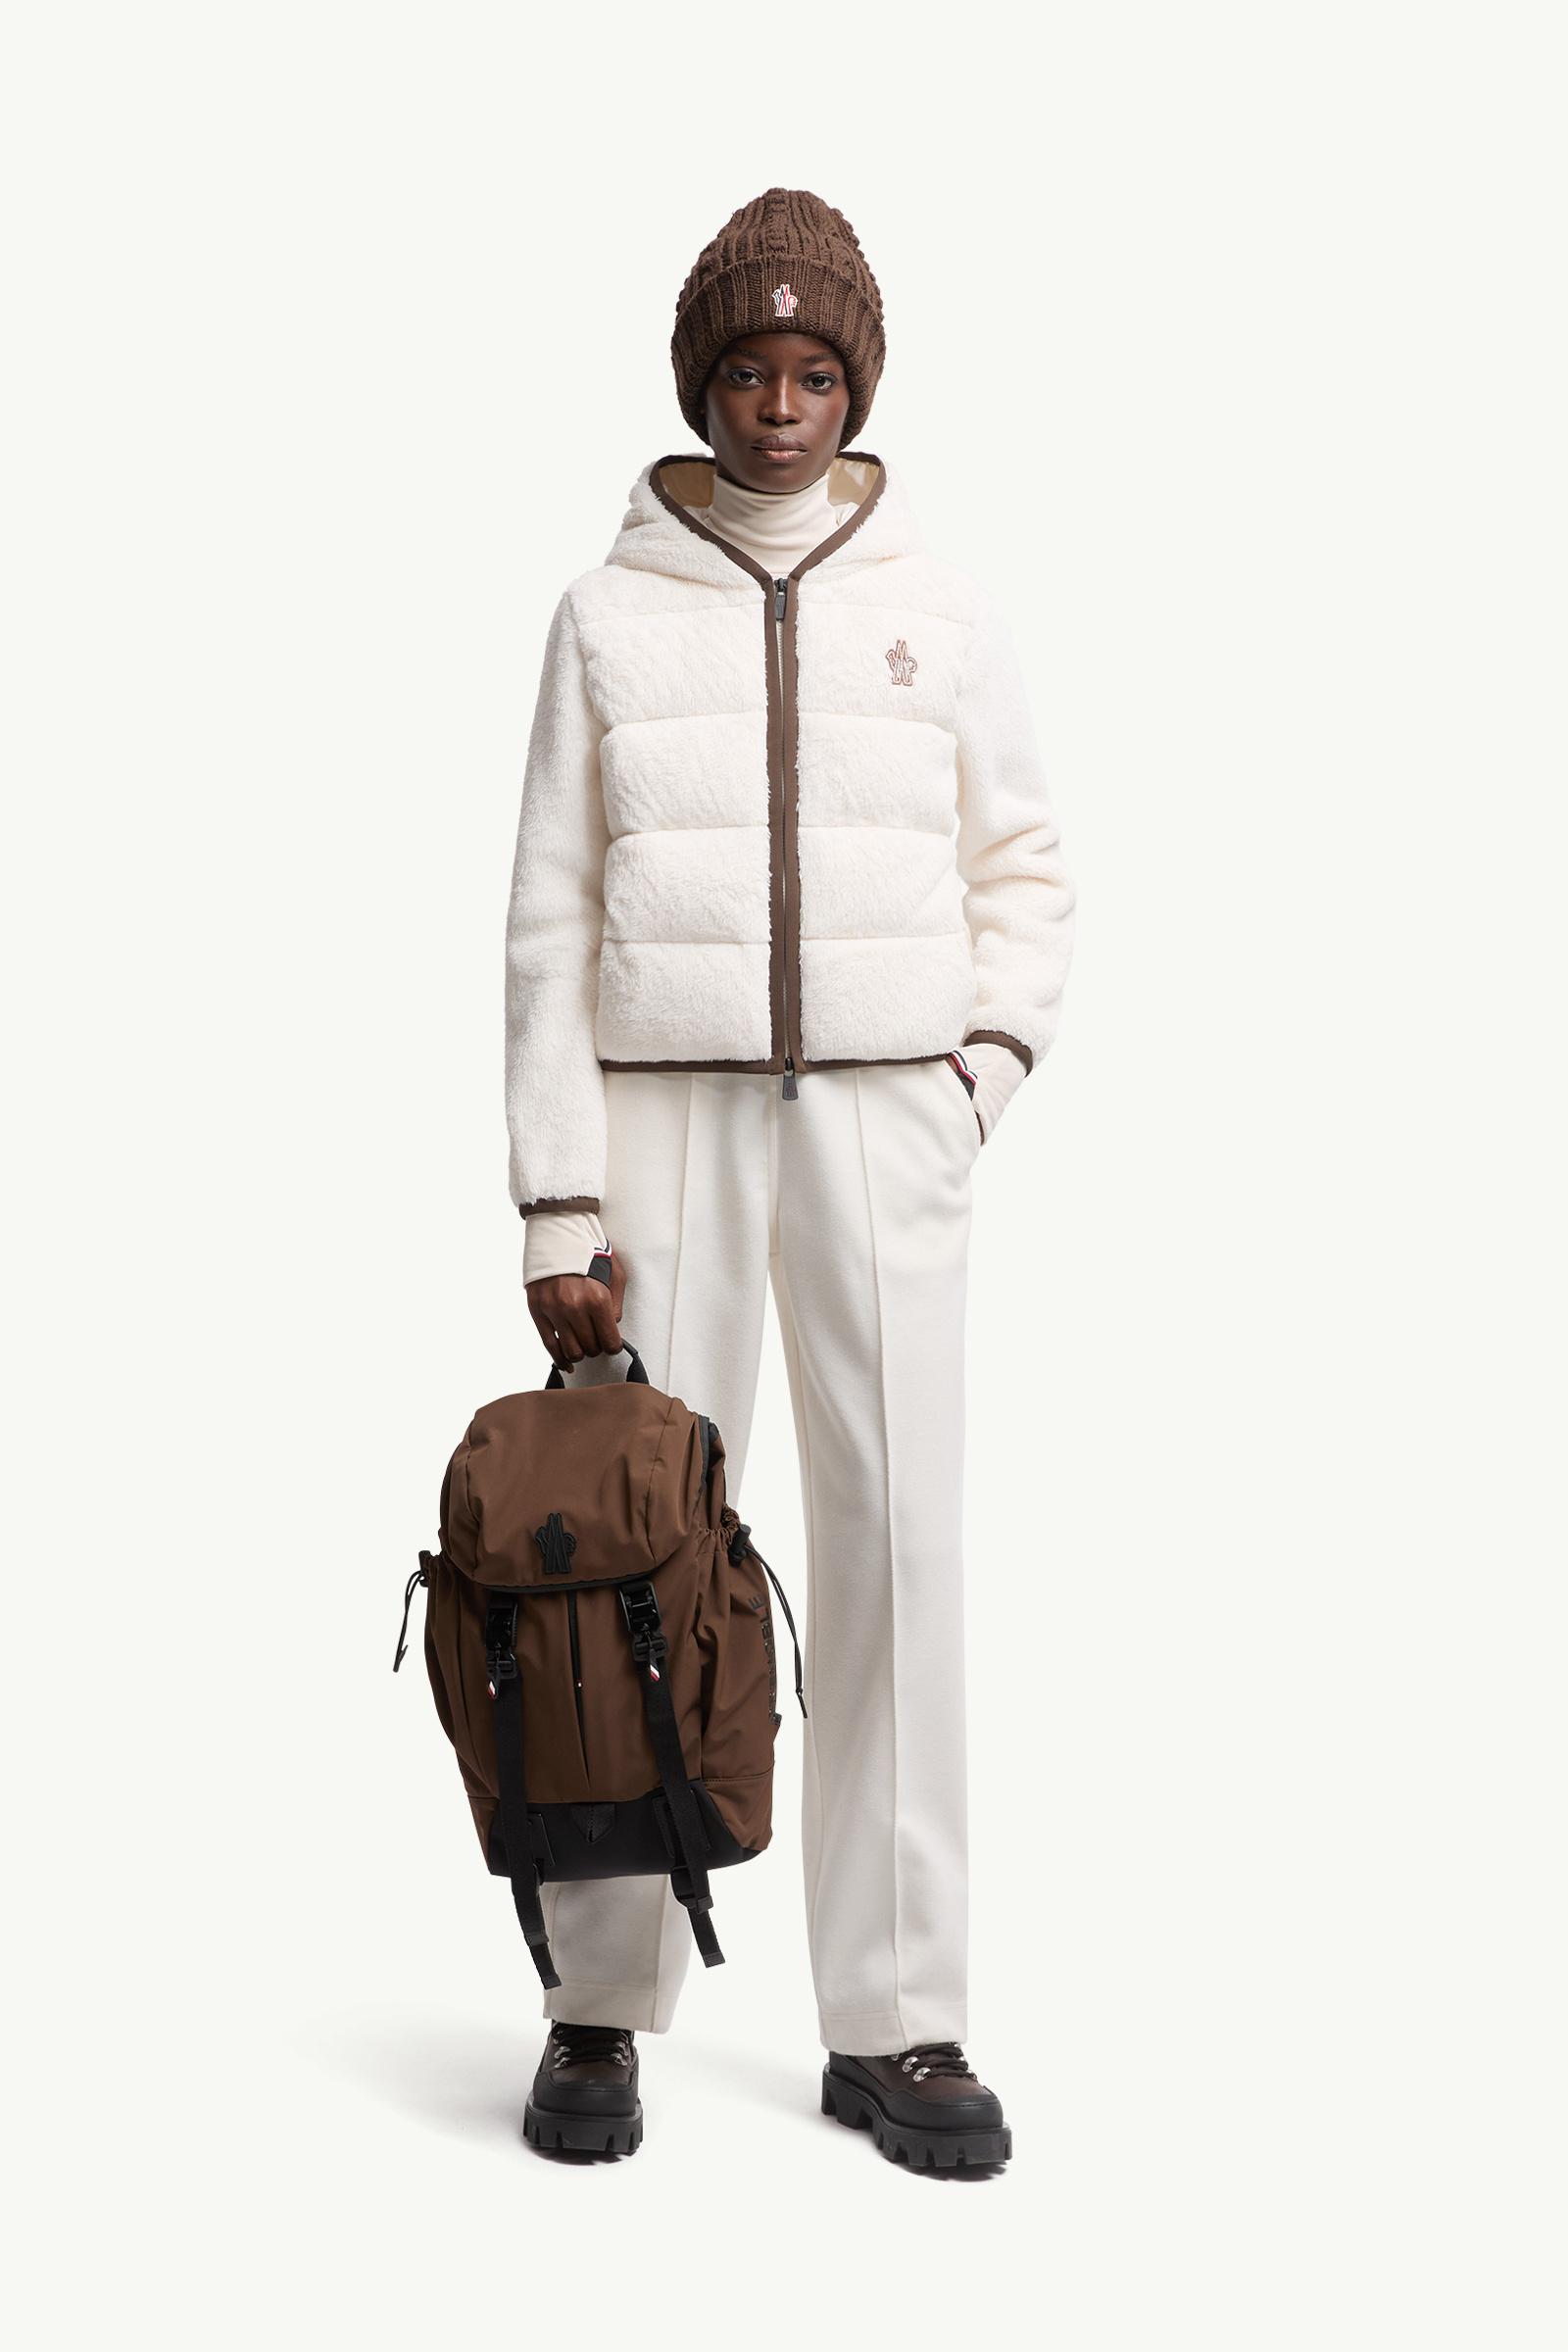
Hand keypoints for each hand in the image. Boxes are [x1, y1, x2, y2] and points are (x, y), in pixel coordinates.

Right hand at [527, 1248, 628, 1372]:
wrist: (558, 1234)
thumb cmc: (590, 1252)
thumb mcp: (616, 1274)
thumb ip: (617, 1304)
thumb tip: (612, 1327)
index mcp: (598, 1299)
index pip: (610, 1343)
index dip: (613, 1346)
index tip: (611, 1342)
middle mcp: (575, 1308)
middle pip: (591, 1349)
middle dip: (596, 1347)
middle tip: (596, 1338)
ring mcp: (554, 1311)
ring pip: (571, 1351)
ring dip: (580, 1353)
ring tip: (582, 1344)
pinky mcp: (537, 1311)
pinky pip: (549, 1345)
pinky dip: (560, 1359)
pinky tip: (566, 1363)